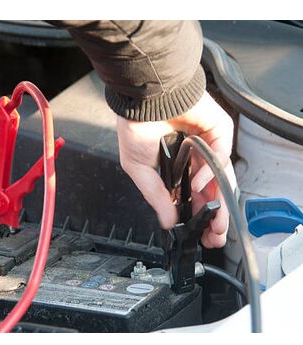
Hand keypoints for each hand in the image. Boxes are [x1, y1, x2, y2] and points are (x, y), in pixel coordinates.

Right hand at [116, 91, 235, 247]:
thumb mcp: (139, 170)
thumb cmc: (135, 126)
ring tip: (214, 221)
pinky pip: (219, 158)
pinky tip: (196, 183)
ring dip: (219, 203)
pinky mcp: (217, 133)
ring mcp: (206, 146)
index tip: (199, 235)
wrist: (144, 98)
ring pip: (220, 179)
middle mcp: (193, 159)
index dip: (195, 216)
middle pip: (210, 192)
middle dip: (214, 216)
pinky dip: (209, 174)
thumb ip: (156, 196)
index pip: (190, 196)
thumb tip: (169, 222)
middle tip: (213, 235)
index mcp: (175, 167)